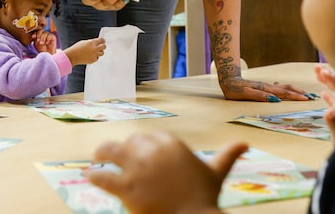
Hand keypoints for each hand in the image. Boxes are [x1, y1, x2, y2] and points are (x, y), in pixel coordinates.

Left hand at [33, 30, 56, 53]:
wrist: (47, 54)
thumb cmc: (42, 49)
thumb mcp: (36, 44)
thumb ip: (35, 39)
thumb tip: (33, 36)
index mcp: (40, 35)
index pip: (37, 31)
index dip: (35, 33)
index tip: (33, 36)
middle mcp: (44, 34)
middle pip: (41, 30)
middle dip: (38, 35)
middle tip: (38, 41)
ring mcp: (49, 35)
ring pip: (45, 33)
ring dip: (43, 38)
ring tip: (42, 43)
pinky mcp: (53, 37)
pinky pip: (49, 35)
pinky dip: (47, 39)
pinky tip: (47, 43)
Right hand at [64, 37, 105, 65]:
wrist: (72, 56)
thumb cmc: (77, 48)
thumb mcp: (84, 42)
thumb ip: (92, 42)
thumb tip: (98, 42)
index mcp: (92, 42)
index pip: (102, 40)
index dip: (103, 40)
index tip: (103, 41)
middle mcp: (94, 49)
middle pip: (104, 46)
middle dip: (103, 46)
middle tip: (101, 46)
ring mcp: (94, 55)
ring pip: (102, 53)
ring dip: (99, 51)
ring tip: (94, 51)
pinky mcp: (93, 60)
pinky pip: (97, 58)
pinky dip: (95, 56)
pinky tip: (90, 55)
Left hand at [86, 131, 246, 213]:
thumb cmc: (204, 199)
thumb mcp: (215, 174)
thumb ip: (227, 156)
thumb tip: (245, 143)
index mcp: (171, 143)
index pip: (148, 137)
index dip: (141, 145)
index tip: (137, 152)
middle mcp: (153, 150)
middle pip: (129, 142)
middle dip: (123, 151)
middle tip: (114, 157)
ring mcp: (138, 168)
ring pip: (110, 152)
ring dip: (101, 155)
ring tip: (96, 161)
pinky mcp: (126, 187)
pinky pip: (103, 176)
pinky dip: (93, 176)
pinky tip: (89, 176)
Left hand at [218, 75, 314, 101]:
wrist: (227, 79)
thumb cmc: (235, 89)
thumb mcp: (245, 94)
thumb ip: (260, 96)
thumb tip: (275, 100)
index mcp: (265, 89)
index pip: (284, 94)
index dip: (296, 96)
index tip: (307, 99)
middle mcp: (268, 86)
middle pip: (288, 89)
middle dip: (300, 93)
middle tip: (312, 97)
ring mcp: (266, 85)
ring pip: (284, 87)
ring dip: (296, 91)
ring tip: (306, 94)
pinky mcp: (264, 86)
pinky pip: (280, 87)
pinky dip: (288, 90)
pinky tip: (290, 91)